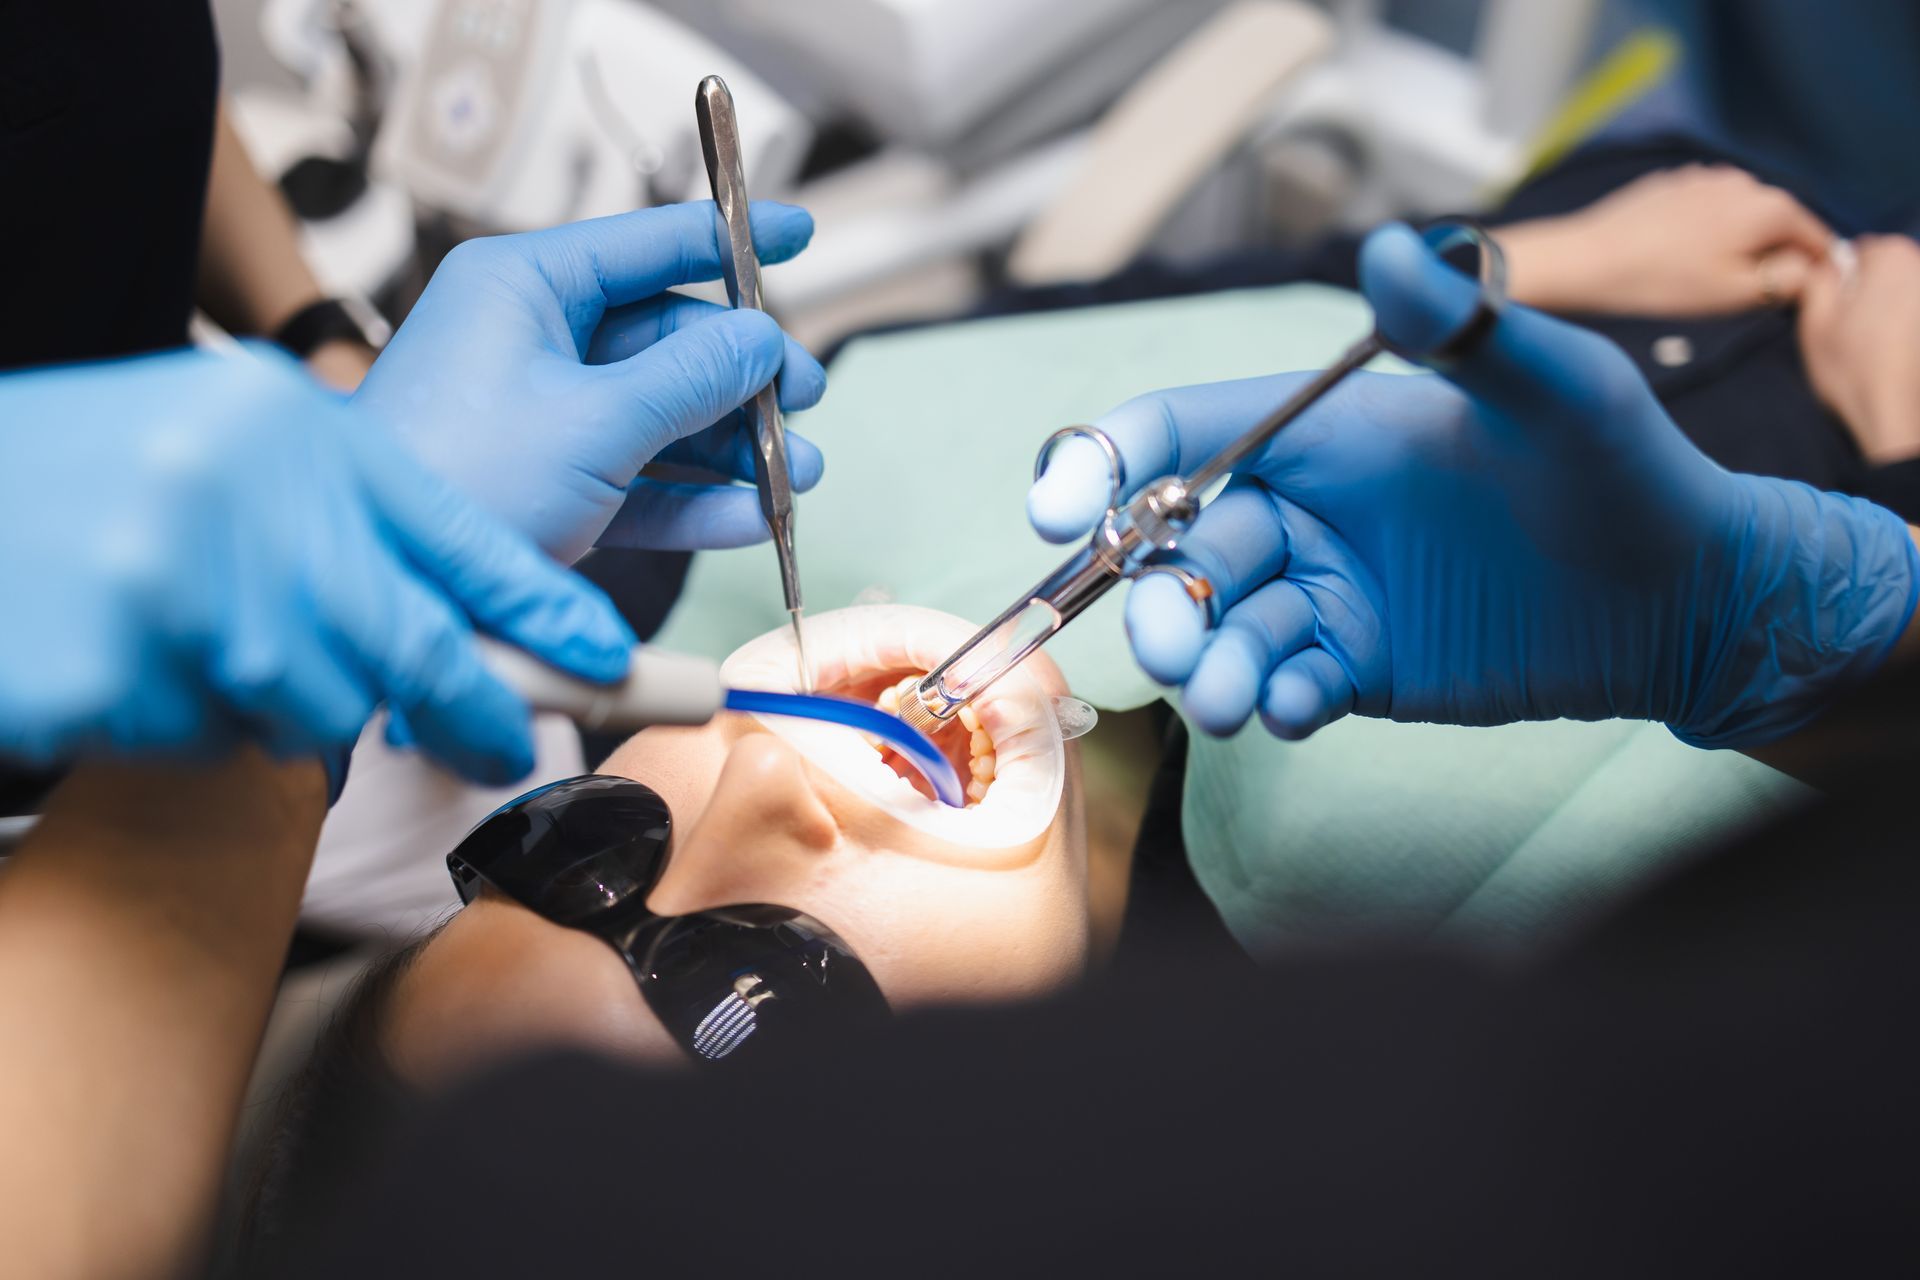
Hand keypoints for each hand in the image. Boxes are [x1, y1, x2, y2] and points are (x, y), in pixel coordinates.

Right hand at [0, 347, 633, 783]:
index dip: (547, 611)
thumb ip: (345, 504)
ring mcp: (169, 593)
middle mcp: (242, 504)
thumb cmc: (78, 468)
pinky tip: (139, 653)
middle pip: (417, 648)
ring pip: (316, 706)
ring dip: (290, 697)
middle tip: (507, 745)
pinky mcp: (105, 674)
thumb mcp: (227, 438)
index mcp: (288, 432)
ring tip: (212, 635)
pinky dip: (196, 716)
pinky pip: (211, 737)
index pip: (462, 536)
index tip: (613, 660)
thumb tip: (467, 609)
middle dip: (479, 709)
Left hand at [354, 201, 828, 563]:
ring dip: (734, 447)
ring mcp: (540, 416)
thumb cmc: (460, 481)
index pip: (648, 243)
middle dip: (744, 377)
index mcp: (524, 287)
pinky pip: (638, 479)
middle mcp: (531, 340)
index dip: (731, 239)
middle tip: (807, 398)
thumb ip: (691, 377)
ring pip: (660, 415)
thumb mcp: (596, 420)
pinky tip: (751, 518)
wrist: (394, 590)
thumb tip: (762, 341)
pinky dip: (694, 499)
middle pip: (666, 338)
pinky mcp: (546, 485)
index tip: (800, 233)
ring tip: (798, 475)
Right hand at [1028, 224, 1919, 744]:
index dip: (1103, 460)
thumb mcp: (1557, 391)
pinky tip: (1295, 709)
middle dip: (1161, 596)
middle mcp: (1308, 509)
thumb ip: (1467, 332)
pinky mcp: (1354, 667)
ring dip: (1206, 664)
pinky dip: (1272, 699)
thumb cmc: (1624, 472)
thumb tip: (1393, 251)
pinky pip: (1282, 683)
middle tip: (1177, 642)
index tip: (1052, 506)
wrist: (1684, 599)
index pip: (1185, 433)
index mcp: (1326, 431)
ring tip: (1229, 697)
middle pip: (1179, 547)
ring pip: (1222, 628)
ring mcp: (1326, 593)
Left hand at [1494, 164, 1834, 315]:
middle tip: (1740, 295)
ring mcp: (1707, 178)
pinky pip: (1706, 212)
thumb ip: (1787, 280)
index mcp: (1771, 207)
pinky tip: (1677, 257)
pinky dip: (1705, 232)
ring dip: (1736, 244)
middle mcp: (1745, 182)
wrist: (1588, 260)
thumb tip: (1810, 269)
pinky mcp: (1674, 184)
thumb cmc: (1663, 282)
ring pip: (1741, 216)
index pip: (1817, 239)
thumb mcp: (1736, 293)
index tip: (1792, 298)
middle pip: (1779, 225)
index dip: (1812, 271)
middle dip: (1770, 256)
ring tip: (1702, 277)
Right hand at [1797, 234, 1919, 463]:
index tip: (1835, 308)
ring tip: (1874, 343)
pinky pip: (1912, 313)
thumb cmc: (1850, 367)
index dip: (1842, 278)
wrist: (1893, 412)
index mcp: (1891, 256)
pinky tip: (1893, 351)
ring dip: (1889, 309)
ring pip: (1903, 291)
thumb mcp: (1814, 322)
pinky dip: (1904, 326)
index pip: (1859, 250)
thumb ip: (1817, 280)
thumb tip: (1823, 265)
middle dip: (1870, 290)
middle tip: (1852, 329)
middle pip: (1887, 267)